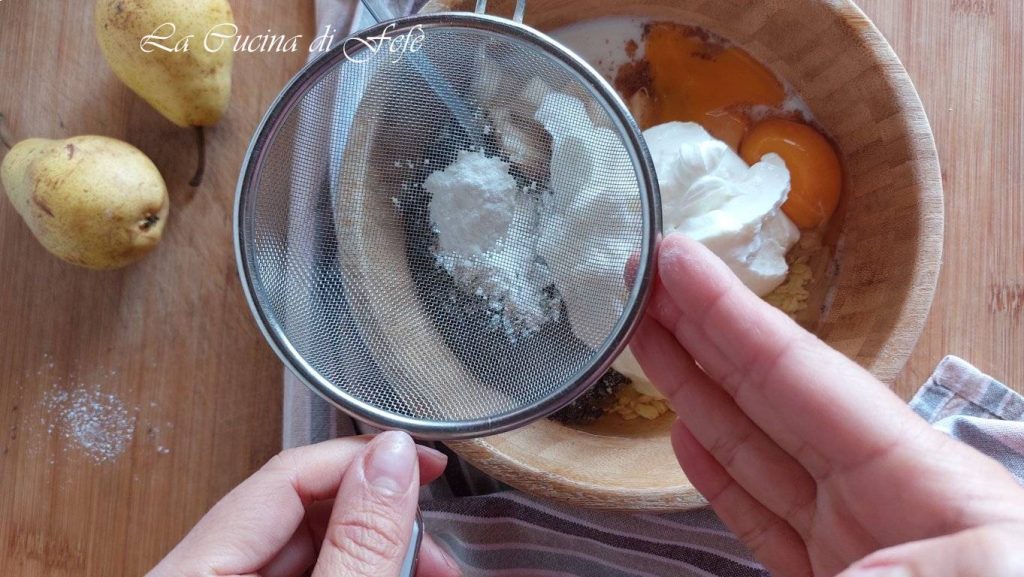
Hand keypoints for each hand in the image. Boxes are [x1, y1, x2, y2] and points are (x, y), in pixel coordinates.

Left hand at [148, 431, 460, 576]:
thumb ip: (359, 541)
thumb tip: (392, 458)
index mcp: (192, 571)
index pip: (284, 474)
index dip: (362, 456)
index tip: (425, 460)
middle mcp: (199, 575)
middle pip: (300, 512)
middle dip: (381, 517)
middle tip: (434, 543)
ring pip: (311, 548)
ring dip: (376, 549)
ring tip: (428, 568)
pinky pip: (308, 573)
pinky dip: (356, 571)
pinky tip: (391, 574)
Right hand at [631, 234, 1023, 576]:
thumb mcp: (975, 572)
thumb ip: (898, 552)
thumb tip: (833, 553)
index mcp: (918, 475)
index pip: (802, 373)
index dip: (733, 314)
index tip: (678, 262)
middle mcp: (878, 498)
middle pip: (768, 397)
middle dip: (703, 334)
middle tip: (644, 282)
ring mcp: (850, 544)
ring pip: (755, 450)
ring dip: (696, 391)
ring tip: (646, 339)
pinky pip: (761, 519)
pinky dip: (719, 475)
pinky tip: (687, 435)